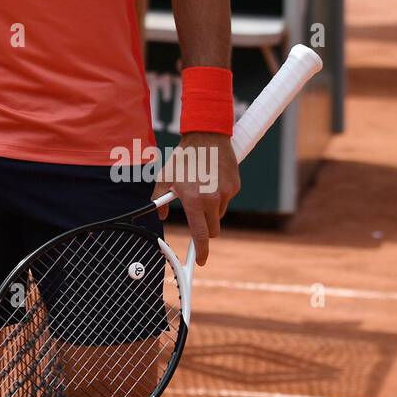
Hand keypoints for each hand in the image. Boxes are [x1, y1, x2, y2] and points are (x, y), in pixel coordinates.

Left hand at [152, 132, 239, 266]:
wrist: (206, 135)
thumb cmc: (184, 157)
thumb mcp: (166, 176)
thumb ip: (160, 198)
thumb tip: (160, 215)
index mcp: (194, 199)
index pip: (200, 234)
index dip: (200, 251)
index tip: (199, 261)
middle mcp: (212, 199)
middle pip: (213, 229)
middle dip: (206, 228)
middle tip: (197, 216)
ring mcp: (226, 193)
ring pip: (219, 214)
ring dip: (211, 209)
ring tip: (202, 188)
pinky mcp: (235, 186)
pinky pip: (227, 200)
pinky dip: (219, 196)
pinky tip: (212, 179)